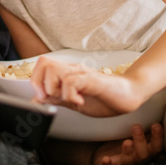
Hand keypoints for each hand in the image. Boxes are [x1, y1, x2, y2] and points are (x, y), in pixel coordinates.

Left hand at [30, 56, 145, 116]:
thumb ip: (57, 98)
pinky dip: (70, 95)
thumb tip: (37, 100)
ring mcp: (82, 73)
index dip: (36, 80)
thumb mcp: (75, 101)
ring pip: (55, 71)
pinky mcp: (92, 80)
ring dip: (55, 89)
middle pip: (44, 63)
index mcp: (67, 73)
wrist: (130, 95)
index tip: (43, 98)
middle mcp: (73, 69)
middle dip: (41, 84)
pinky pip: (71, 82)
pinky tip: (80, 101)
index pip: (41, 64)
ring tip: (68, 99)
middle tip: (53, 98)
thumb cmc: (105, 97)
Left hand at [92, 123, 164, 164]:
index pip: (157, 146)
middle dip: (141, 141)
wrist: (106, 152)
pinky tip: (105, 159)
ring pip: (129, 160)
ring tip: (127, 142)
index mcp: (147, 149)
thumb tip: (161, 104)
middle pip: (144, 153)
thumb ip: (147, 122)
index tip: (156, 125)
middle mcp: (137, 157)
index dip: (158, 137)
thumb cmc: (127, 137)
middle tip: (136, 127)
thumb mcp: (138, 131)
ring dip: (128, 151)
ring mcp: (124, 162)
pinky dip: (108, 164)